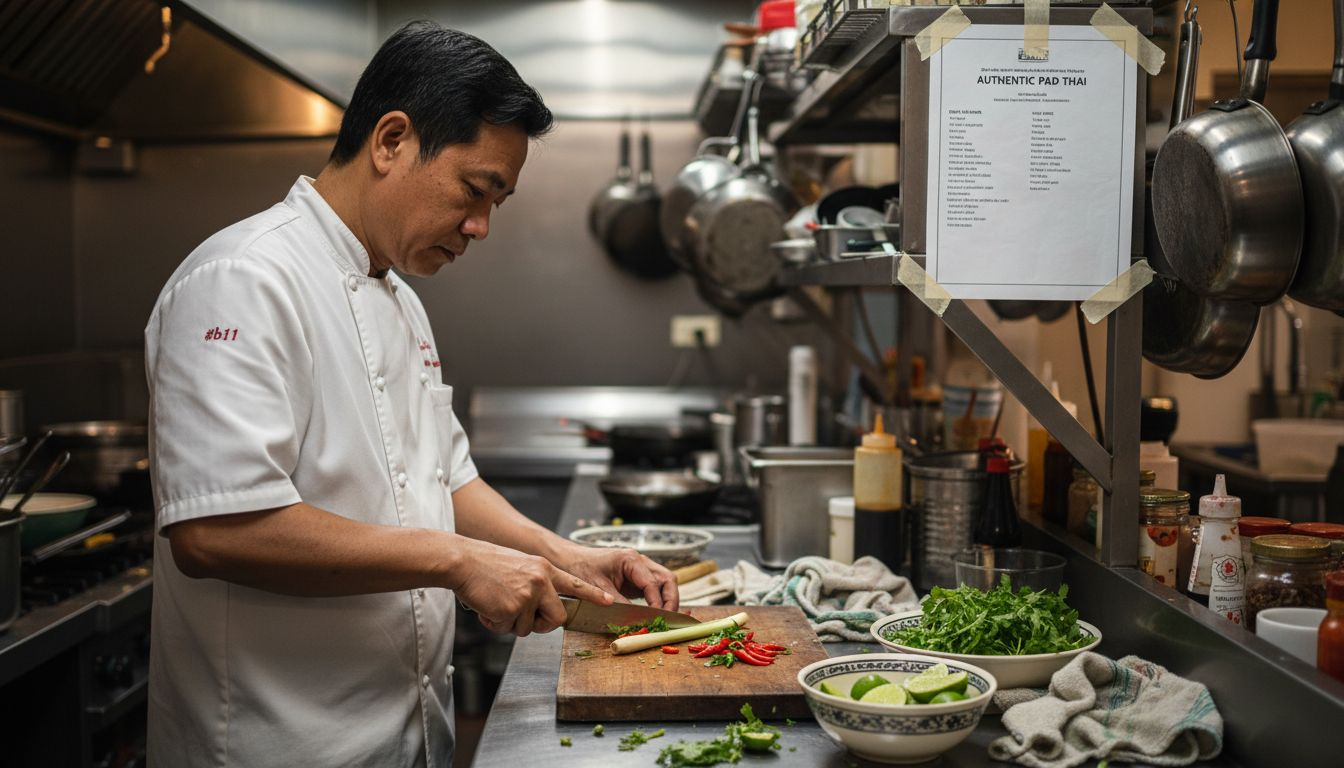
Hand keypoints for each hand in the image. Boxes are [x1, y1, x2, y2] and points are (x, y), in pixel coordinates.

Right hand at [451, 539, 612, 636]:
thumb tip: (541, 609)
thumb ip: (536, 584)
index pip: (575, 584)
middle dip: (542, 625)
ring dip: (511, 623)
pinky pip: (508, 629)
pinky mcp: (512, 608)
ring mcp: (528, 595)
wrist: (462, 561)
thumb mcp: (520, 567)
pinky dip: (495, 623)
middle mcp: (540, 581)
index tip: (608, 601)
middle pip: (557, 618)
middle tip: (522, 617)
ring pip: (528, 628)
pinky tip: (487, 606)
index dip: (592, 595)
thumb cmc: (485, 565)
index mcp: (544, 569)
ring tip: (496, 602)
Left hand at [552, 543, 679, 610]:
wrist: (568, 560)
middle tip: (668, 620)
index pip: (653, 583)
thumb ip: (619, 604)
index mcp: (631, 560)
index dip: (657, 603)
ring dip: (666, 600)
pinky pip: (653, 588)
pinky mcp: (635, 578)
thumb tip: (636, 620)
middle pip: (666, 579)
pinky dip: (657, 600)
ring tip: (664, 619)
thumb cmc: (580, 568)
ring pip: (663, 583)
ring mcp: (639, 569)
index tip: (657, 619)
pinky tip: (654, 614)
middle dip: (671, 600)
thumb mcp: (598, 588)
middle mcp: (639, 562)